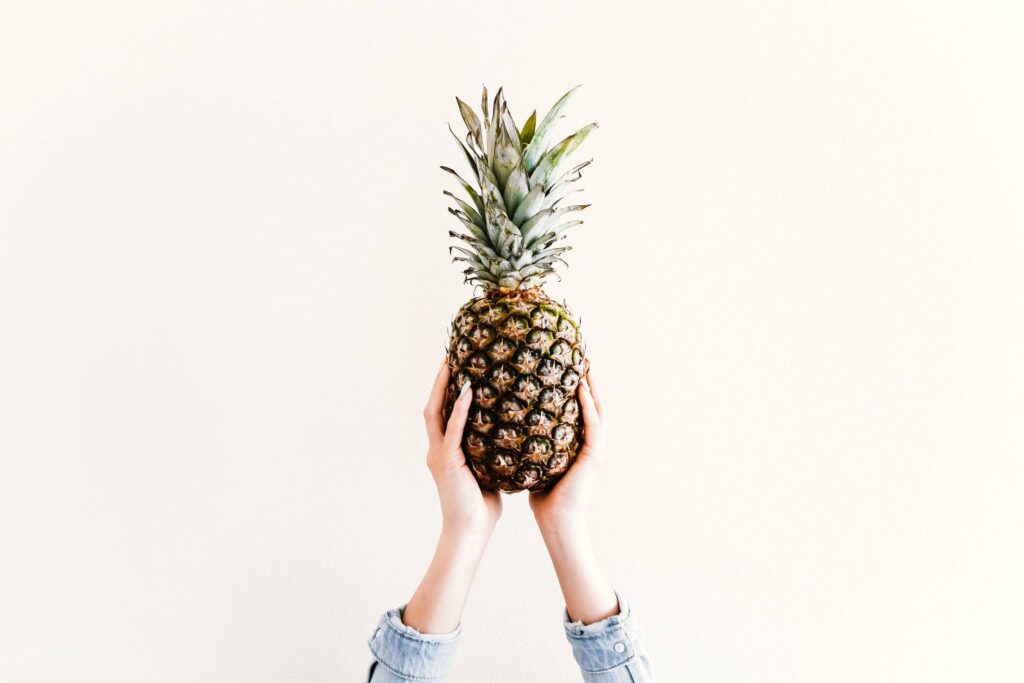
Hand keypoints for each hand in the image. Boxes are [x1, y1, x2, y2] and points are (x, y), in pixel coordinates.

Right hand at [402, 360, 501, 633]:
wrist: (470, 532)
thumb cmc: (481, 507)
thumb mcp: (486, 471)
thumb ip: (489, 452)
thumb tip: (509, 436)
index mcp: (444, 453)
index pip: (441, 414)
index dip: (445, 391)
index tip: (455, 367)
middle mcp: (437, 450)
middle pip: (432, 406)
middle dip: (438, 381)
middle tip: (450, 356)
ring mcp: (439, 455)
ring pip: (436, 412)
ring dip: (444, 387)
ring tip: (453, 363)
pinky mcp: (447, 462)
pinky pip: (453, 428)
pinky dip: (460, 408)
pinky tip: (469, 390)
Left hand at [529, 365, 604, 531]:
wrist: (556, 523)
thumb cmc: (545, 498)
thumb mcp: (537, 463)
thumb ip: (532, 445)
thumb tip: (509, 428)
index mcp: (580, 445)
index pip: (580, 411)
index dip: (577, 389)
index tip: (569, 367)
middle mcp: (592, 445)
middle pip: (594, 405)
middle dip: (589, 381)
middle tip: (582, 357)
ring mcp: (596, 450)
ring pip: (598, 410)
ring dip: (593, 387)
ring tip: (586, 365)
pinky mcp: (594, 456)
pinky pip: (593, 425)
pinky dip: (588, 406)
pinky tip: (581, 388)